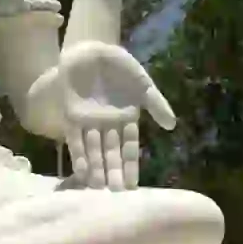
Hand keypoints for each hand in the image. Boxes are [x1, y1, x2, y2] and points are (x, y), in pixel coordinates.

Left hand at [58, 40, 176, 189]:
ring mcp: (89, 122)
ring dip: (96, 169)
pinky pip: (75, 139)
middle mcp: (107, 126)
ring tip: (98, 190)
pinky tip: (81, 172)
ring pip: (93, 150)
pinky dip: (78, 155)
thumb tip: (171, 125)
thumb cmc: (119, 66)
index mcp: (126, 119)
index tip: (133, 186)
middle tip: (115, 195)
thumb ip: (155, 103)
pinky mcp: (71, 116)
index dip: (130, 167)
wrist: (92, 48)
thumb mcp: (142, 83)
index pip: (129, 148)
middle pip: (111, 154)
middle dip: (113, 173)